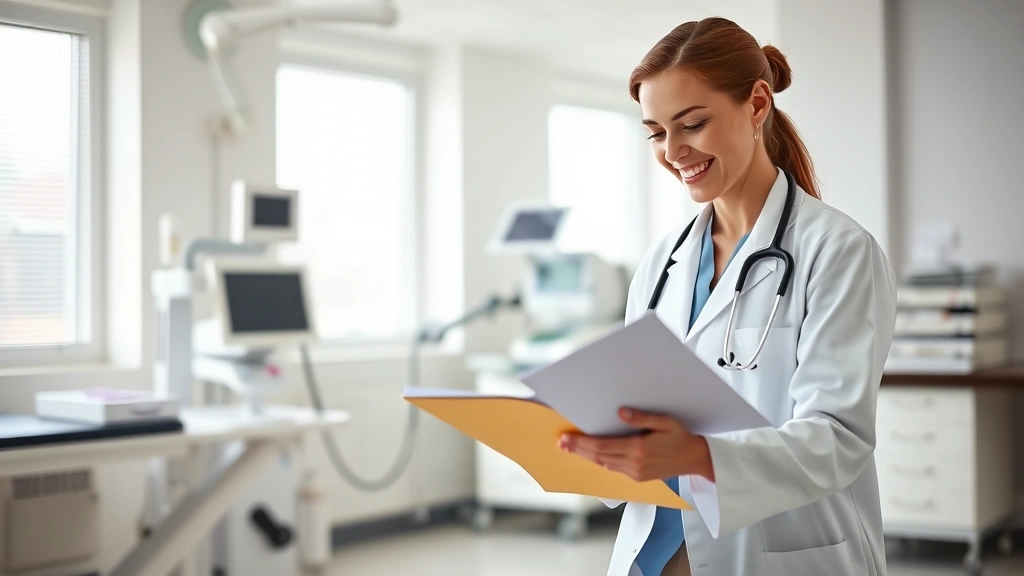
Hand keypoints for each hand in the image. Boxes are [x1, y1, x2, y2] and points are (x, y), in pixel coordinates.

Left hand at [558, 408, 714, 482]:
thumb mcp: (665, 421)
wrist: (695, 459)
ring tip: (571, 447)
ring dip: (586, 456)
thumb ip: (642, 417)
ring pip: (604, 464)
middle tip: (561, 443)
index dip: (582, 443)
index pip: (602, 446)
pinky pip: (613, 468)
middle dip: (578, 449)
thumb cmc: (680, 437)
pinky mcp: (637, 478)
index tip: (567, 438)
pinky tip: (591, 454)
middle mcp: (634, 464)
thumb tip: (621, 412)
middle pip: (598, 457)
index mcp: (639, 449)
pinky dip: (600, 461)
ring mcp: (635, 473)